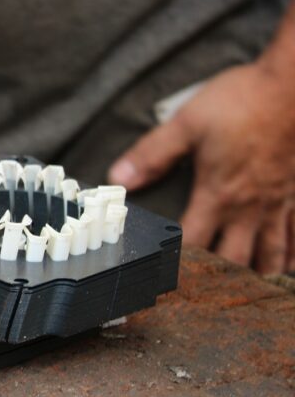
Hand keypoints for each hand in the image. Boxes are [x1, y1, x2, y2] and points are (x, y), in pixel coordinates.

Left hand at [109, 61, 294, 273]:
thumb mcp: (187, 122)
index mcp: (218, 195)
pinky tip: (289, 266)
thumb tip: (118, 178)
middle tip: (206, 297)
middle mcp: (250, 207)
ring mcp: (280, 203)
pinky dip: (294, 254)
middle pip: (236, 258)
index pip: (193, 242)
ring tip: (248, 290)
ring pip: (273, 253)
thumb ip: (152, 154)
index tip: (164, 279)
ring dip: (259, 273)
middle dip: (220, 280)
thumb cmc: (244, 100)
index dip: (177, 264)